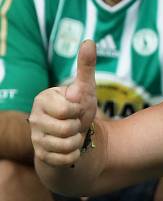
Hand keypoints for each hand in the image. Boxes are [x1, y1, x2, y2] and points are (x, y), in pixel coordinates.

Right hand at [30, 40, 96, 166]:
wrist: (77, 135)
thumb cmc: (80, 108)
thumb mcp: (86, 88)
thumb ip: (86, 67)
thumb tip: (89, 41)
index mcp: (43, 99)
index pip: (67, 109)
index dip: (79, 110)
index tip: (76, 108)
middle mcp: (34, 118)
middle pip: (67, 128)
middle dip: (79, 127)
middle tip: (76, 123)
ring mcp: (35, 138)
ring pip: (66, 145)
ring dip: (77, 141)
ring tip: (74, 135)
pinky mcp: (41, 156)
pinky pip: (66, 159)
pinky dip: (75, 155)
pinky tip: (72, 149)